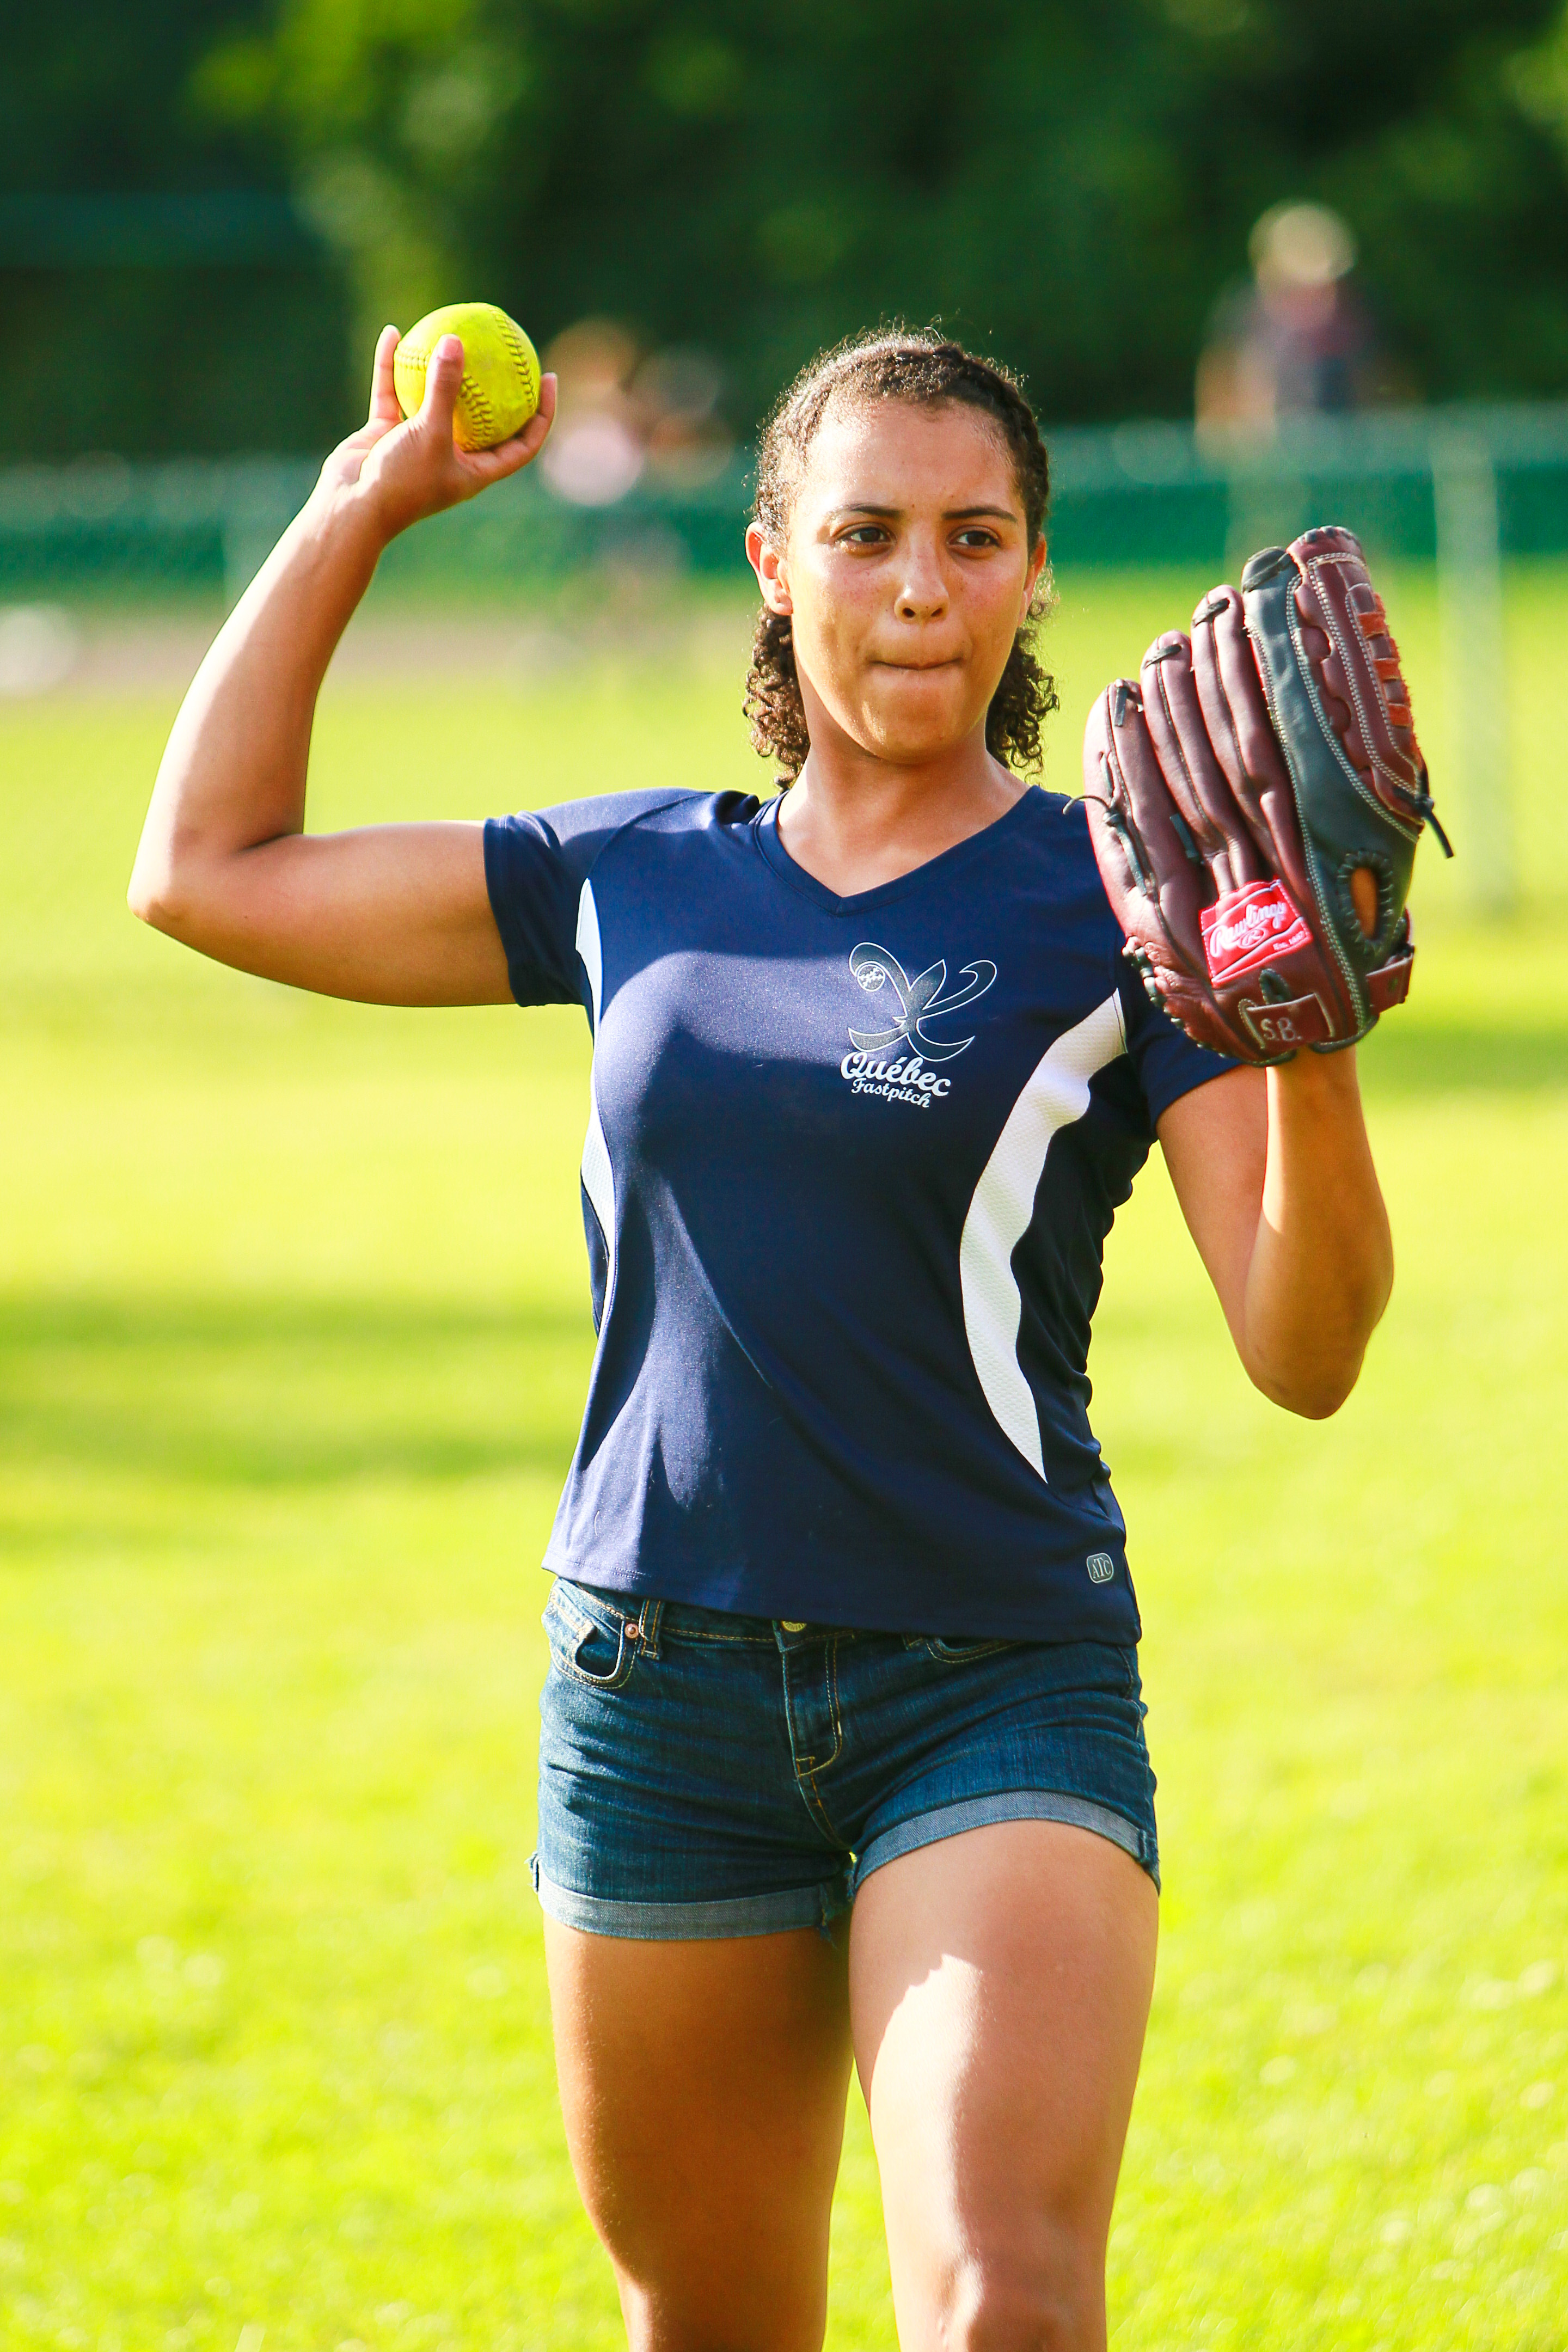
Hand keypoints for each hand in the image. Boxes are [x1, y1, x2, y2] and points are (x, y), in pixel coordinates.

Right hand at [315, 325, 556, 544]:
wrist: (351, 507)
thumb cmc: (402, 481)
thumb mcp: (430, 432)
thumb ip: (444, 388)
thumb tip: (455, 339)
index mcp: (476, 471)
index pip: (522, 444)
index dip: (541, 414)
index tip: (546, 378)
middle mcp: (451, 457)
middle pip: (484, 417)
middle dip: (495, 385)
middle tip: (506, 346)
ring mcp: (418, 443)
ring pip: (435, 399)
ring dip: (441, 368)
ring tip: (450, 331)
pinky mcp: (387, 433)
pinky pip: (393, 392)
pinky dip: (392, 367)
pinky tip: (393, 333)